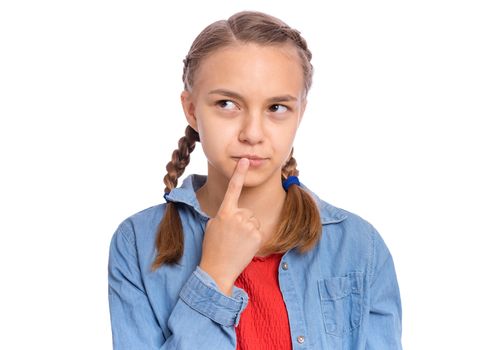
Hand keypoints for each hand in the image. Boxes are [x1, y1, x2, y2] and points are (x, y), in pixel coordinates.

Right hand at [199, 158, 263, 295]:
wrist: (217, 270)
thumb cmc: (212, 247)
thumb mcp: (213, 225)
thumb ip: (225, 215)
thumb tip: (234, 213)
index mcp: (224, 212)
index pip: (233, 188)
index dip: (239, 173)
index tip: (245, 160)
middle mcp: (238, 216)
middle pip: (246, 212)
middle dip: (241, 222)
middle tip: (231, 237)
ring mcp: (249, 226)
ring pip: (253, 221)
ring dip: (248, 230)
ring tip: (237, 242)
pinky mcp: (258, 236)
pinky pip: (258, 231)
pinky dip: (253, 238)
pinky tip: (244, 247)